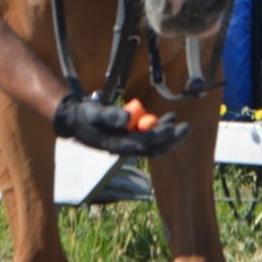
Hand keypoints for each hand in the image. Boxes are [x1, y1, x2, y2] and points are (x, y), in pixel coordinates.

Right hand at [53, 96, 188, 156]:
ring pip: (153, 144)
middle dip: (172, 139)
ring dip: (168, 135)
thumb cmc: (85, 116)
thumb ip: (110, 116)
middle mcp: (126, 148)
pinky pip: (148, 137)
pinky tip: (167, 119)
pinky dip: (159, 129)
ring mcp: (128, 143)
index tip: (174, 126)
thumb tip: (127, 118)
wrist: (74, 120)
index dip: (161, 137)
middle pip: (154, 148)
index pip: (145, 144)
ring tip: (178, 120)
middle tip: (187, 127)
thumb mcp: (94, 113)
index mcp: (119, 145)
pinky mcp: (128, 138)